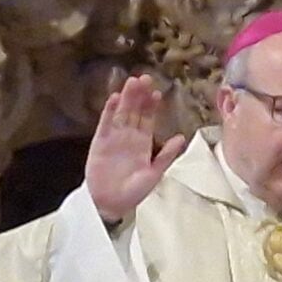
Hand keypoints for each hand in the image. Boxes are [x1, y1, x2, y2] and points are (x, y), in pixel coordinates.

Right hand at [83, 75, 186, 224]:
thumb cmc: (133, 193)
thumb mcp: (155, 174)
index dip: (151, 106)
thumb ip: (166, 155)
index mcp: (143, 144)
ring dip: (126, 98)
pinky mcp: (100, 142)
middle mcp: (129, 137)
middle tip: (144, 77)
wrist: (110, 204)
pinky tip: (114, 98)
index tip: (156, 92)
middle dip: (139, 95)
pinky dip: (109, 111)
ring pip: (121, 113)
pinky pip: (105, 123)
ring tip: (131, 82)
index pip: (148, 120)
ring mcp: (114, 138)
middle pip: (135, 111)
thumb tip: (181, 137)